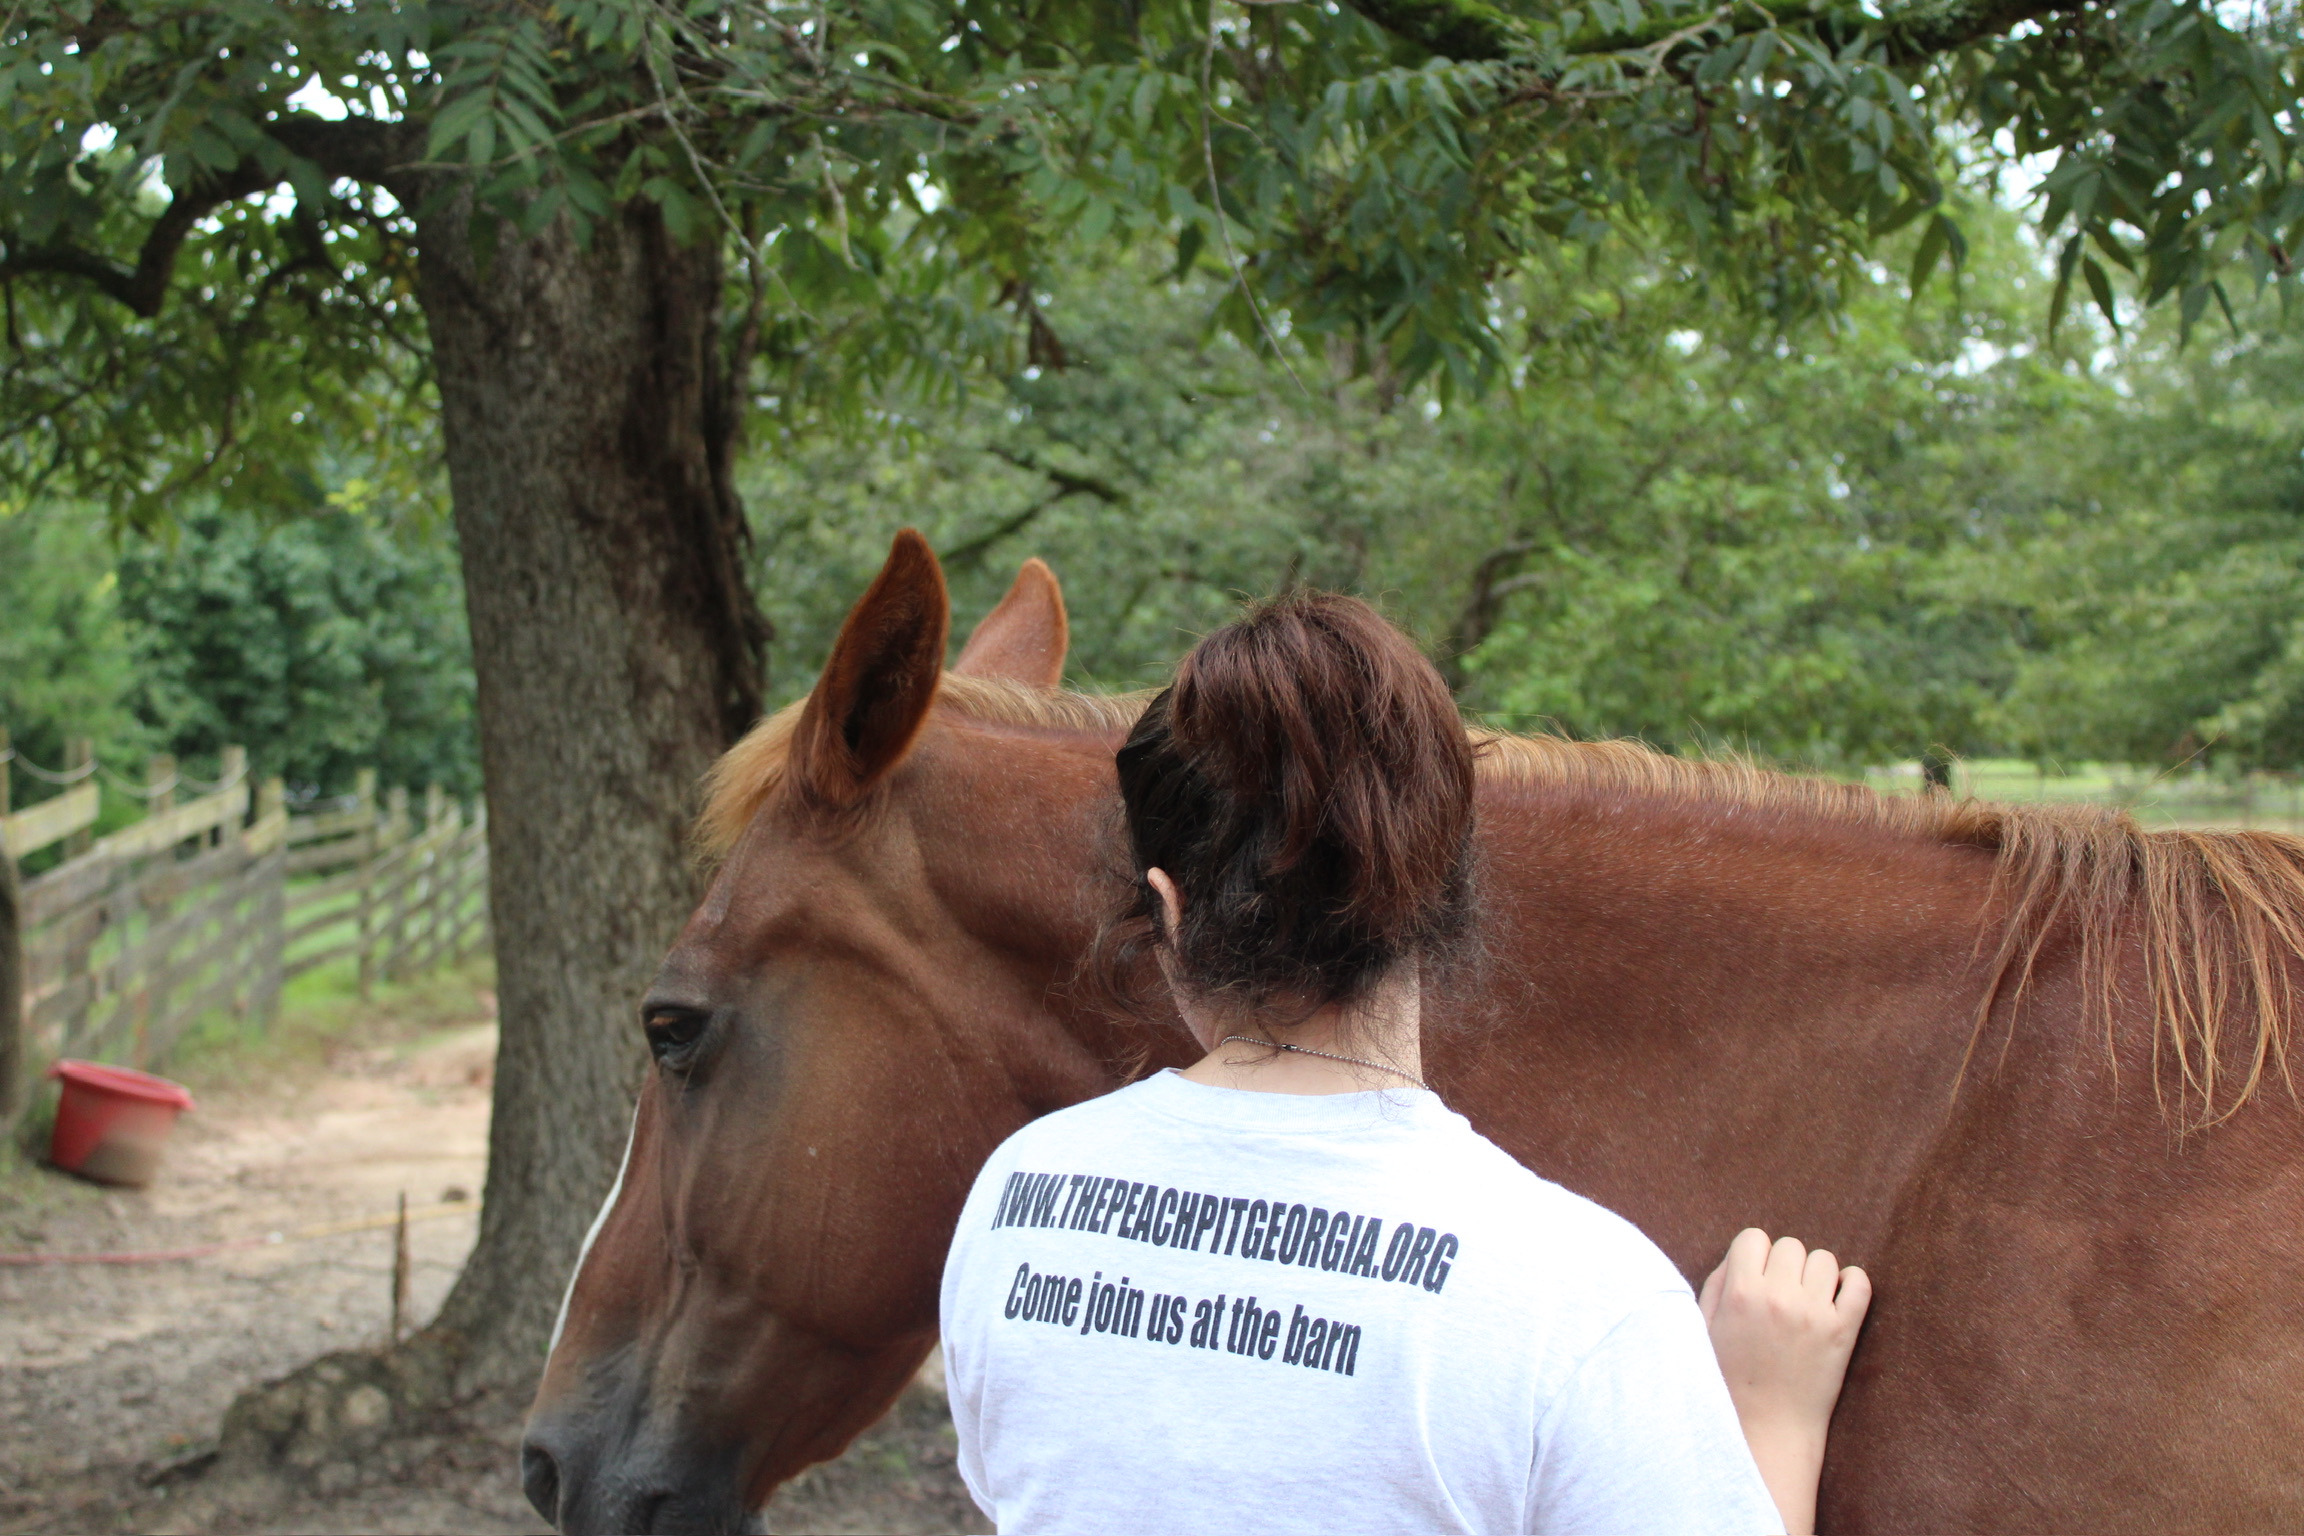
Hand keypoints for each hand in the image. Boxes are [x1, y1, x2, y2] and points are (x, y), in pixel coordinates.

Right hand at [1700, 1229, 1870, 1534]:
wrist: (1767, 1430)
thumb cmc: (1729, 1381)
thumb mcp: (1704, 1329)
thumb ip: (1717, 1284)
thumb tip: (1740, 1256)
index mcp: (1739, 1293)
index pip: (1753, 1238)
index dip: (1753, 1256)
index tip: (1754, 1278)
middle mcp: (1777, 1296)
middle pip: (1790, 1245)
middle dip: (1784, 1265)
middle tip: (1780, 1294)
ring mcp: (1814, 1313)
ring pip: (1825, 1260)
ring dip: (1815, 1275)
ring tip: (1807, 1301)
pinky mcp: (1843, 1332)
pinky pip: (1859, 1283)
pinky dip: (1852, 1284)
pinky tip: (1839, 1298)